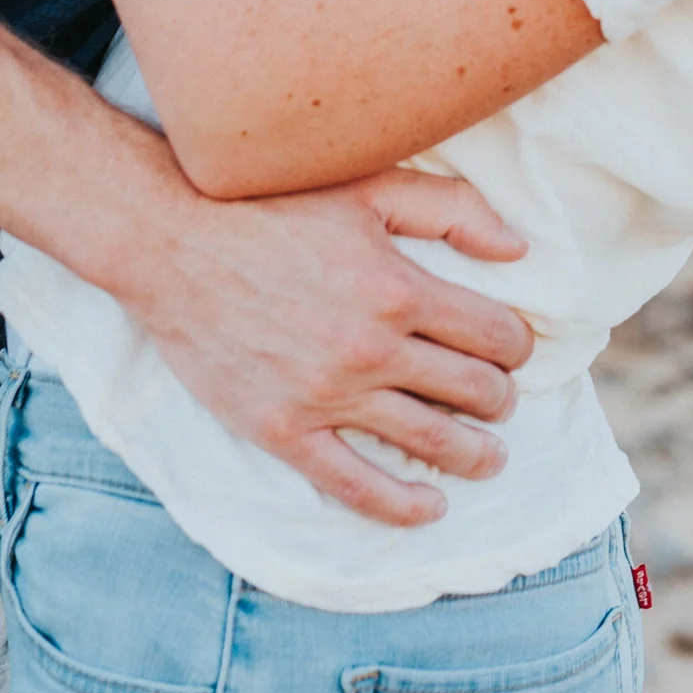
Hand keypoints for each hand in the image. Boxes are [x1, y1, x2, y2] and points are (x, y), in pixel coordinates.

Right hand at [129, 165, 533, 525]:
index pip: (495, 335)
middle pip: (473, 392)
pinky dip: (402, 505)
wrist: (173, 241)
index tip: (512, 349)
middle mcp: (372, 348)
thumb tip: (519, 248)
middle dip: (501, 399)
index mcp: (399, 287)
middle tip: (500, 400)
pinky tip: (430, 507)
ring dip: (474, 455)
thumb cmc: (273, 205)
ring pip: (430, 442)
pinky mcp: (284, 430)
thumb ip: (450, 208)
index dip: (517, 345)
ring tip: (489, 457)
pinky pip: (355, 485)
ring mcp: (328, 395)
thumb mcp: (368, 185)